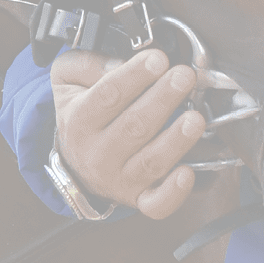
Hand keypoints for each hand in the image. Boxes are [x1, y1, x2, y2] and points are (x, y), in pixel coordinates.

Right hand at [52, 48, 205, 218]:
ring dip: (176, 140)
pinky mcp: (139, 198)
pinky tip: (188, 173)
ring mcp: (119, 179)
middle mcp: (98, 153)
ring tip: (195, 118)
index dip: (135, 76)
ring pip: (150, 161)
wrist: (77, 162)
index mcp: (79, 120)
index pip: (108, 95)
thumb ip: (87, 64)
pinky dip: (173, 192)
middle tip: (184, 77)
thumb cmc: (80, 114)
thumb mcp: (68, 80)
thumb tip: (119, 62)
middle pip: (134, 125)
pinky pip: (156, 203)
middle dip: (163, 99)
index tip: (158, 59)